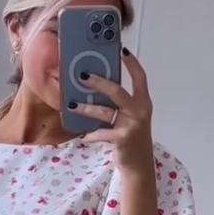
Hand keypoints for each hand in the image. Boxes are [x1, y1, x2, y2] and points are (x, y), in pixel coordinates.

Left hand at [68, 48, 153, 171]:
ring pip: (104, 112)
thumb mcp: (131, 117)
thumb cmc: (132, 137)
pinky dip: (90, 134)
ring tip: (70, 104)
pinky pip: (101, 133)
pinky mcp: (122, 138)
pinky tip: (81, 135)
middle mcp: (140, 111)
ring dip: (85, 108)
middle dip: (98, 82)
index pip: (140, 77)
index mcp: (143, 102)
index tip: (122, 49)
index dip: (132, 63)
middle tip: (81, 76)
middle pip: (117, 91)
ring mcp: (132, 125)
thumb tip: (97, 86)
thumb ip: (121, 103)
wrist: (139, 164)